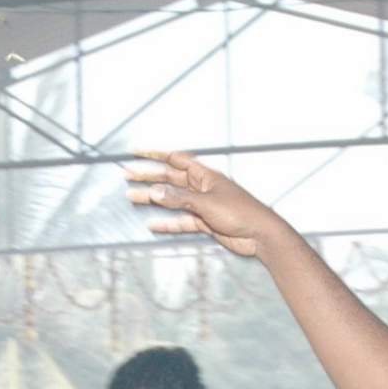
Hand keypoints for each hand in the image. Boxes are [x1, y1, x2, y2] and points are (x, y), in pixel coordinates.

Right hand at [125, 150, 284, 258]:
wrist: (260, 235)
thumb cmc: (240, 212)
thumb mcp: (206, 203)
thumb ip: (179, 198)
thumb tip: (155, 191)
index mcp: (205, 175)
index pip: (176, 159)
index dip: (156, 155)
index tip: (136, 153)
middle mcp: (202, 187)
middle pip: (170, 179)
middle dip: (149, 176)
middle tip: (127, 176)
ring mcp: (203, 205)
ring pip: (173, 200)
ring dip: (154, 199)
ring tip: (132, 198)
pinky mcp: (205, 223)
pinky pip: (181, 221)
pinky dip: (167, 223)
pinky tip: (152, 224)